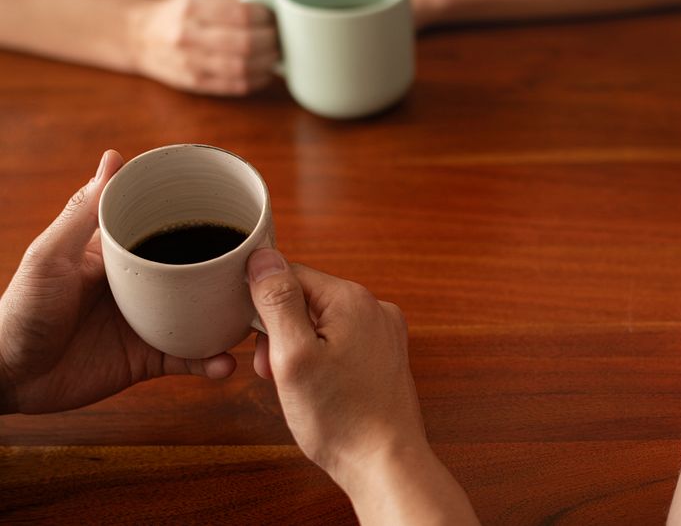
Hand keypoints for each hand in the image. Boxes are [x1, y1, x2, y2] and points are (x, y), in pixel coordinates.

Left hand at [0, 150, 235, 414]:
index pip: (168, 229)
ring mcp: (149, 322)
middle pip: (197, 273)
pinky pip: (189, 358)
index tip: (236, 212)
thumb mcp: (50, 256)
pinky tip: (225, 364)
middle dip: (230, 274)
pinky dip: (210, 362)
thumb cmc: (18, 310)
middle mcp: (142, 285)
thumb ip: (82, 213)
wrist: (6, 377)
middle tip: (261, 271)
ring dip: (230, 319)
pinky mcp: (148, 359)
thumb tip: (114, 158)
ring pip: (203, 316)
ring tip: (254, 319)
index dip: (200, 220)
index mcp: (121, 255)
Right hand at [128, 0, 279, 95]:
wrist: (140, 36)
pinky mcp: (196, 83)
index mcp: (192, 7)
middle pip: (245, 43)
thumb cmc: (181, 9)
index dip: (266, 17)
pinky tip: (264, 70)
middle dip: (272, 41)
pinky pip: (236, 86)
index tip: (274, 17)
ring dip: (268, 62)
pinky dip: (258, 79)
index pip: (242, 14)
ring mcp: (190, 62)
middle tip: (280, 37)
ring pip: (243, 68)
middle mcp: (188, 35)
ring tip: (275, 53)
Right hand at [246, 249, 425, 481]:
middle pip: (307, 299)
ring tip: (296, 385)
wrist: (385, 462)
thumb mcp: (293, 355)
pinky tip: (318, 389)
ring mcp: (384, 332)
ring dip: (298, 348)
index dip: (263, 305)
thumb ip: (277, 301)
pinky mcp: (385, 355)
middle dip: (281, 332)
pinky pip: (341, 342)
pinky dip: (321, 359)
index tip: (254, 340)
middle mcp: (375, 308)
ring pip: (322, 323)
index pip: (291, 274)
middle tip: (274, 371)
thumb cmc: (340, 417)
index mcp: (353, 298)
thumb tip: (263, 256)